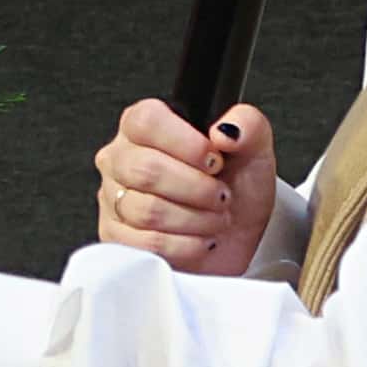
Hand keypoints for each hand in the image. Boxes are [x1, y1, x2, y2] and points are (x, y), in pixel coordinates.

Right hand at [93, 99, 276, 275]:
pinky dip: (186, 245)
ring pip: (148, 211)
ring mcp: (113, 199)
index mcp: (144, 127)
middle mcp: (121, 159)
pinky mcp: (116, 238)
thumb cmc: (235, 188)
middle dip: (197, 188)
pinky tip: (200, 238)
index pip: (147, 121)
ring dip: (196, 219)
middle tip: (221, 194)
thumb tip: (226, 130)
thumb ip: (248, 124)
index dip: (187, 144)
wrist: (236, 234)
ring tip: (214, 217)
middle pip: (145, 170)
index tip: (215, 159)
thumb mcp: (253, 149)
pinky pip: (147, 244)